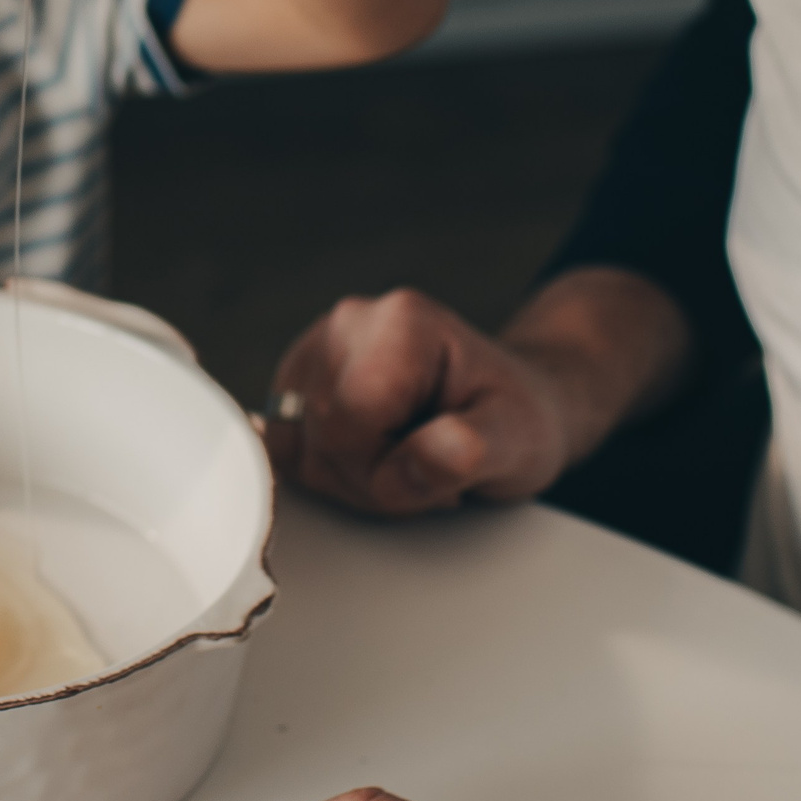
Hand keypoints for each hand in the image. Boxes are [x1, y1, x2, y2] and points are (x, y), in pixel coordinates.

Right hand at [266, 290, 579, 515]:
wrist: (507, 402)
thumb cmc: (514, 416)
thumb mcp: (517, 439)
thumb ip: (475, 450)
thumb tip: (443, 453)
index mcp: (401, 322)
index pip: (348, 422)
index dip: (384, 469)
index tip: (437, 465)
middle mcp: (348, 322)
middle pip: (317, 436)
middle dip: (370, 478)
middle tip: (427, 468)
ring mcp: (315, 347)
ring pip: (292, 446)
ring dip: (348, 478)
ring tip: (403, 458)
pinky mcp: (296, 378)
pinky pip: (283, 446)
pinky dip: (326, 469)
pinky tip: (372, 454)